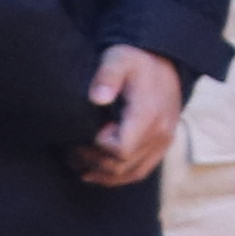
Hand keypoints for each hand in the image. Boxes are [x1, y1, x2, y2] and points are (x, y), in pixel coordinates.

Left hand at [76, 46, 180, 186]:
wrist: (163, 61)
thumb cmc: (135, 60)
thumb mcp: (118, 59)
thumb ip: (107, 76)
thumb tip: (97, 98)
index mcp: (148, 115)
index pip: (120, 149)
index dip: (97, 146)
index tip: (88, 129)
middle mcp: (160, 133)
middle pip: (121, 165)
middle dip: (92, 160)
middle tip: (71, 147)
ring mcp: (163, 141)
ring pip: (130, 174)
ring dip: (101, 173)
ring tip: (78, 163)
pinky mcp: (161, 144)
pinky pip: (140, 171)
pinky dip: (117, 177)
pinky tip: (95, 172)